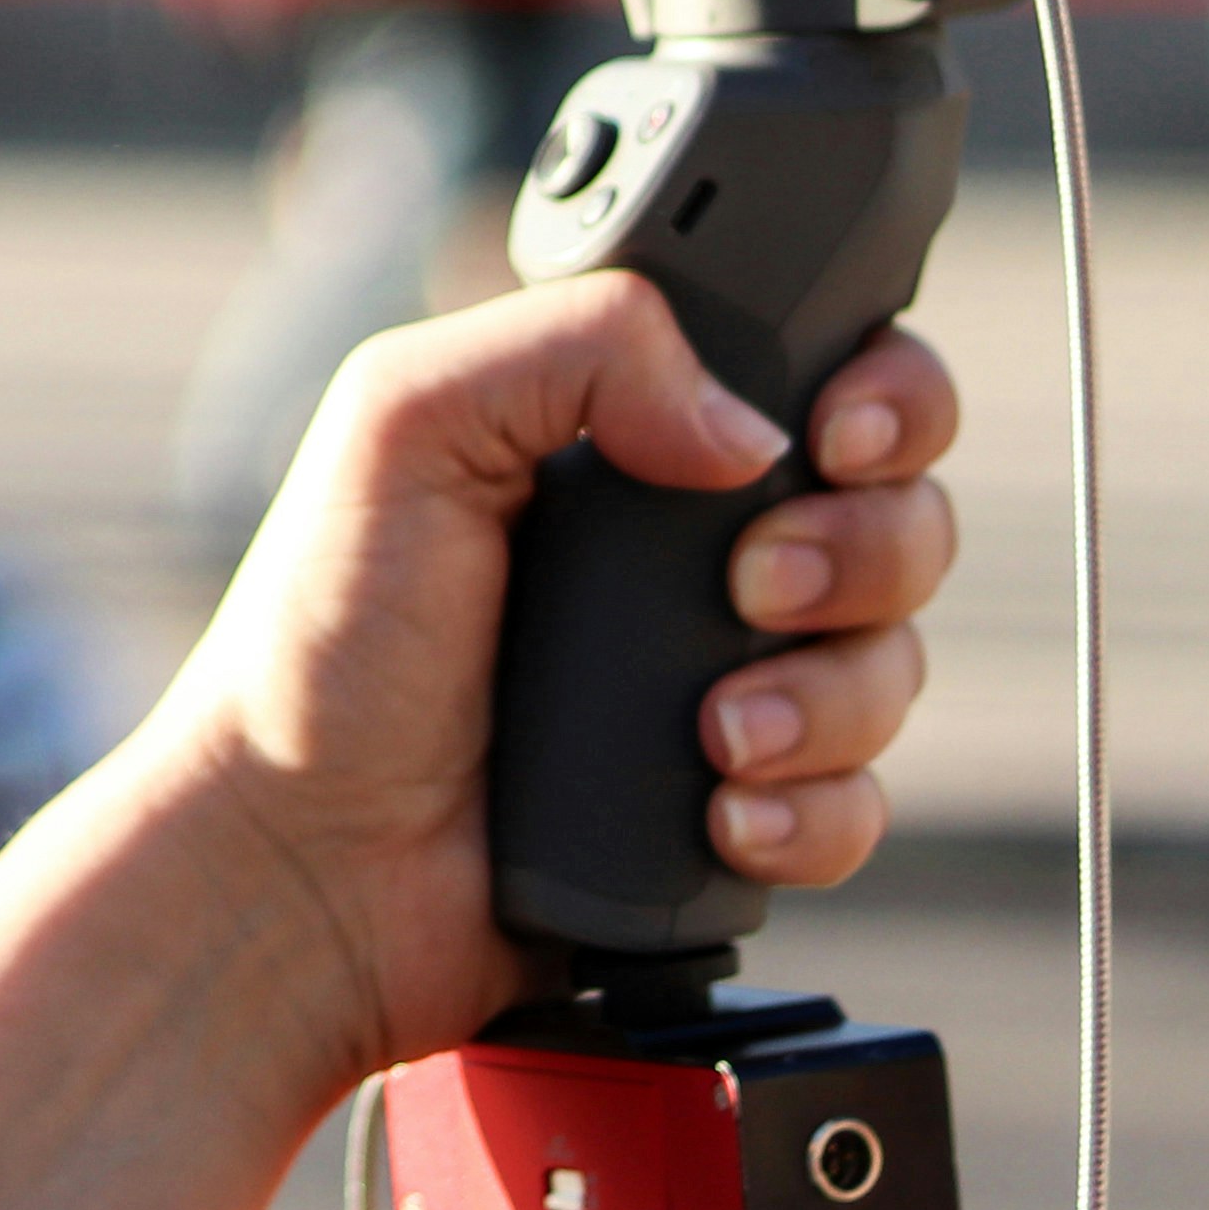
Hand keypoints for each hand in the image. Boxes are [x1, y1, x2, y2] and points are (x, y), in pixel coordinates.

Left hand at [137, 278, 961, 1094]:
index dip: (878, 393)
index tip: (840, 430)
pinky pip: (858, 805)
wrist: (308, 860)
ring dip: (829, 694)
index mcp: (629, 432)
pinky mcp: (737, 808)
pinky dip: (812, 810)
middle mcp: (693, 550)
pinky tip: (721, 809)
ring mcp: (725, 681)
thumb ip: (568, 349)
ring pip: (892, 662)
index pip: (823, 372)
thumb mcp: (405, 425)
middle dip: (864, 547)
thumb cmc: (325, 640)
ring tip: (716, 729)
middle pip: (900, 516)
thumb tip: (742, 423)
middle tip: (752, 584)